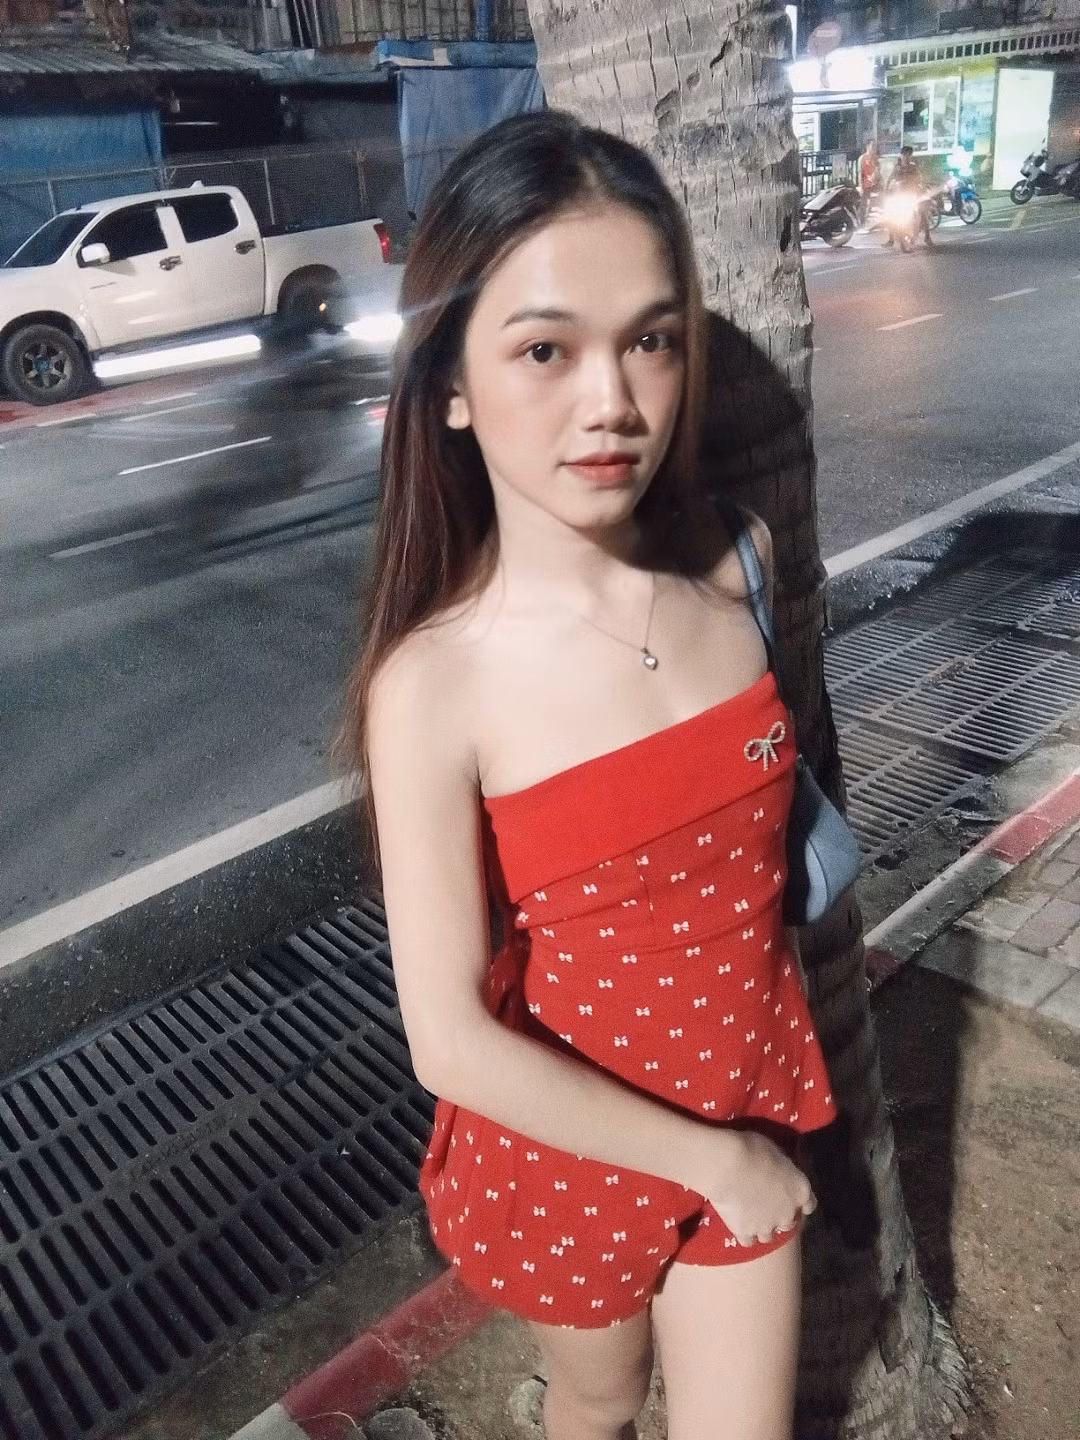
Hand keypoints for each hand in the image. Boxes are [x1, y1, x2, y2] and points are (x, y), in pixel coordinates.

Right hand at [697, 1129, 816, 1247]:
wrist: (728, 1167)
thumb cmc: (753, 1149)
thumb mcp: (776, 1152)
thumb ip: (781, 1168)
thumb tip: (778, 1169)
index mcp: (800, 1190)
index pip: (810, 1204)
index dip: (800, 1201)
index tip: (789, 1195)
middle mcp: (788, 1213)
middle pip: (788, 1223)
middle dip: (779, 1216)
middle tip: (765, 1204)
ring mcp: (767, 1226)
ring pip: (768, 1236)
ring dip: (761, 1227)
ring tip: (749, 1216)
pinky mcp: (745, 1232)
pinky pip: (747, 1241)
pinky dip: (744, 1233)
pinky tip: (736, 1223)